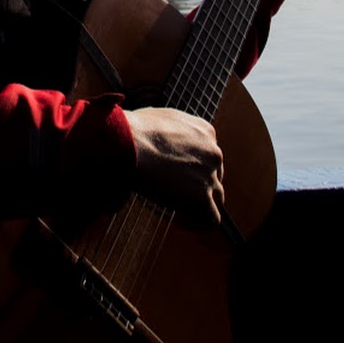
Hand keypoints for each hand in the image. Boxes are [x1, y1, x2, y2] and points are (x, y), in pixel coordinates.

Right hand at [125, 107, 223, 228]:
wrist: (127, 142)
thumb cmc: (131, 130)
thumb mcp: (158, 119)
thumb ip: (169, 131)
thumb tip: (157, 140)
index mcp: (205, 132)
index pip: (208, 155)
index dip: (191, 166)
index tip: (172, 173)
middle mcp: (213, 152)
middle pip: (214, 175)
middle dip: (195, 184)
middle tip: (170, 190)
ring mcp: (209, 175)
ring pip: (216, 197)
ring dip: (197, 203)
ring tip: (173, 207)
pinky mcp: (200, 197)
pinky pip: (211, 219)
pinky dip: (197, 223)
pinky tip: (178, 220)